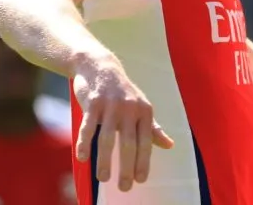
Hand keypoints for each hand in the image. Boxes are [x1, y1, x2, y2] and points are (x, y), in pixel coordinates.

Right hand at [72, 57, 174, 191]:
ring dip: (105, 160)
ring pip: (108, 138)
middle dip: (127, 167)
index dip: (143, 161)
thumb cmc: (123, 92)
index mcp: (144, 111)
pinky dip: (84, 144)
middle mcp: (129, 108)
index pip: (146, 141)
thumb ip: (153, 128)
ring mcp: (110, 105)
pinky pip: (88, 127)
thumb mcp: (141, 107)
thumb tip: (170, 145)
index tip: (140, 180)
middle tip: (125, 187)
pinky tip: (83, 158)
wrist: (100, 66)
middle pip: (128, 143)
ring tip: (103, 178)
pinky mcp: (92, 103)